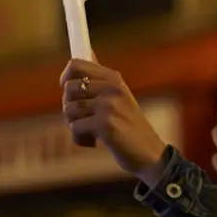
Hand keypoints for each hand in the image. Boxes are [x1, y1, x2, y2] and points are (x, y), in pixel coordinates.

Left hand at [60, 60, 167, 185]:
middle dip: (70, 107)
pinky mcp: (105, 124)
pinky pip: (74, 128)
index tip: (69, 92)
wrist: (150, 155)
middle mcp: (112, 87)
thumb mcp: (117, 98)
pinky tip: (95, 143)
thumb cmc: (128, 128)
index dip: (66, 78)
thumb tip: (77, 61)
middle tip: (85, 120)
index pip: (75, 65)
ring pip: (68, 109)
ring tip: (92, 132)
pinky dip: (80, 139)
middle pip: (68, 89)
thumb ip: (99, 82)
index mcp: (113, 78)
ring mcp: (109, 105)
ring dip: (75, 125)